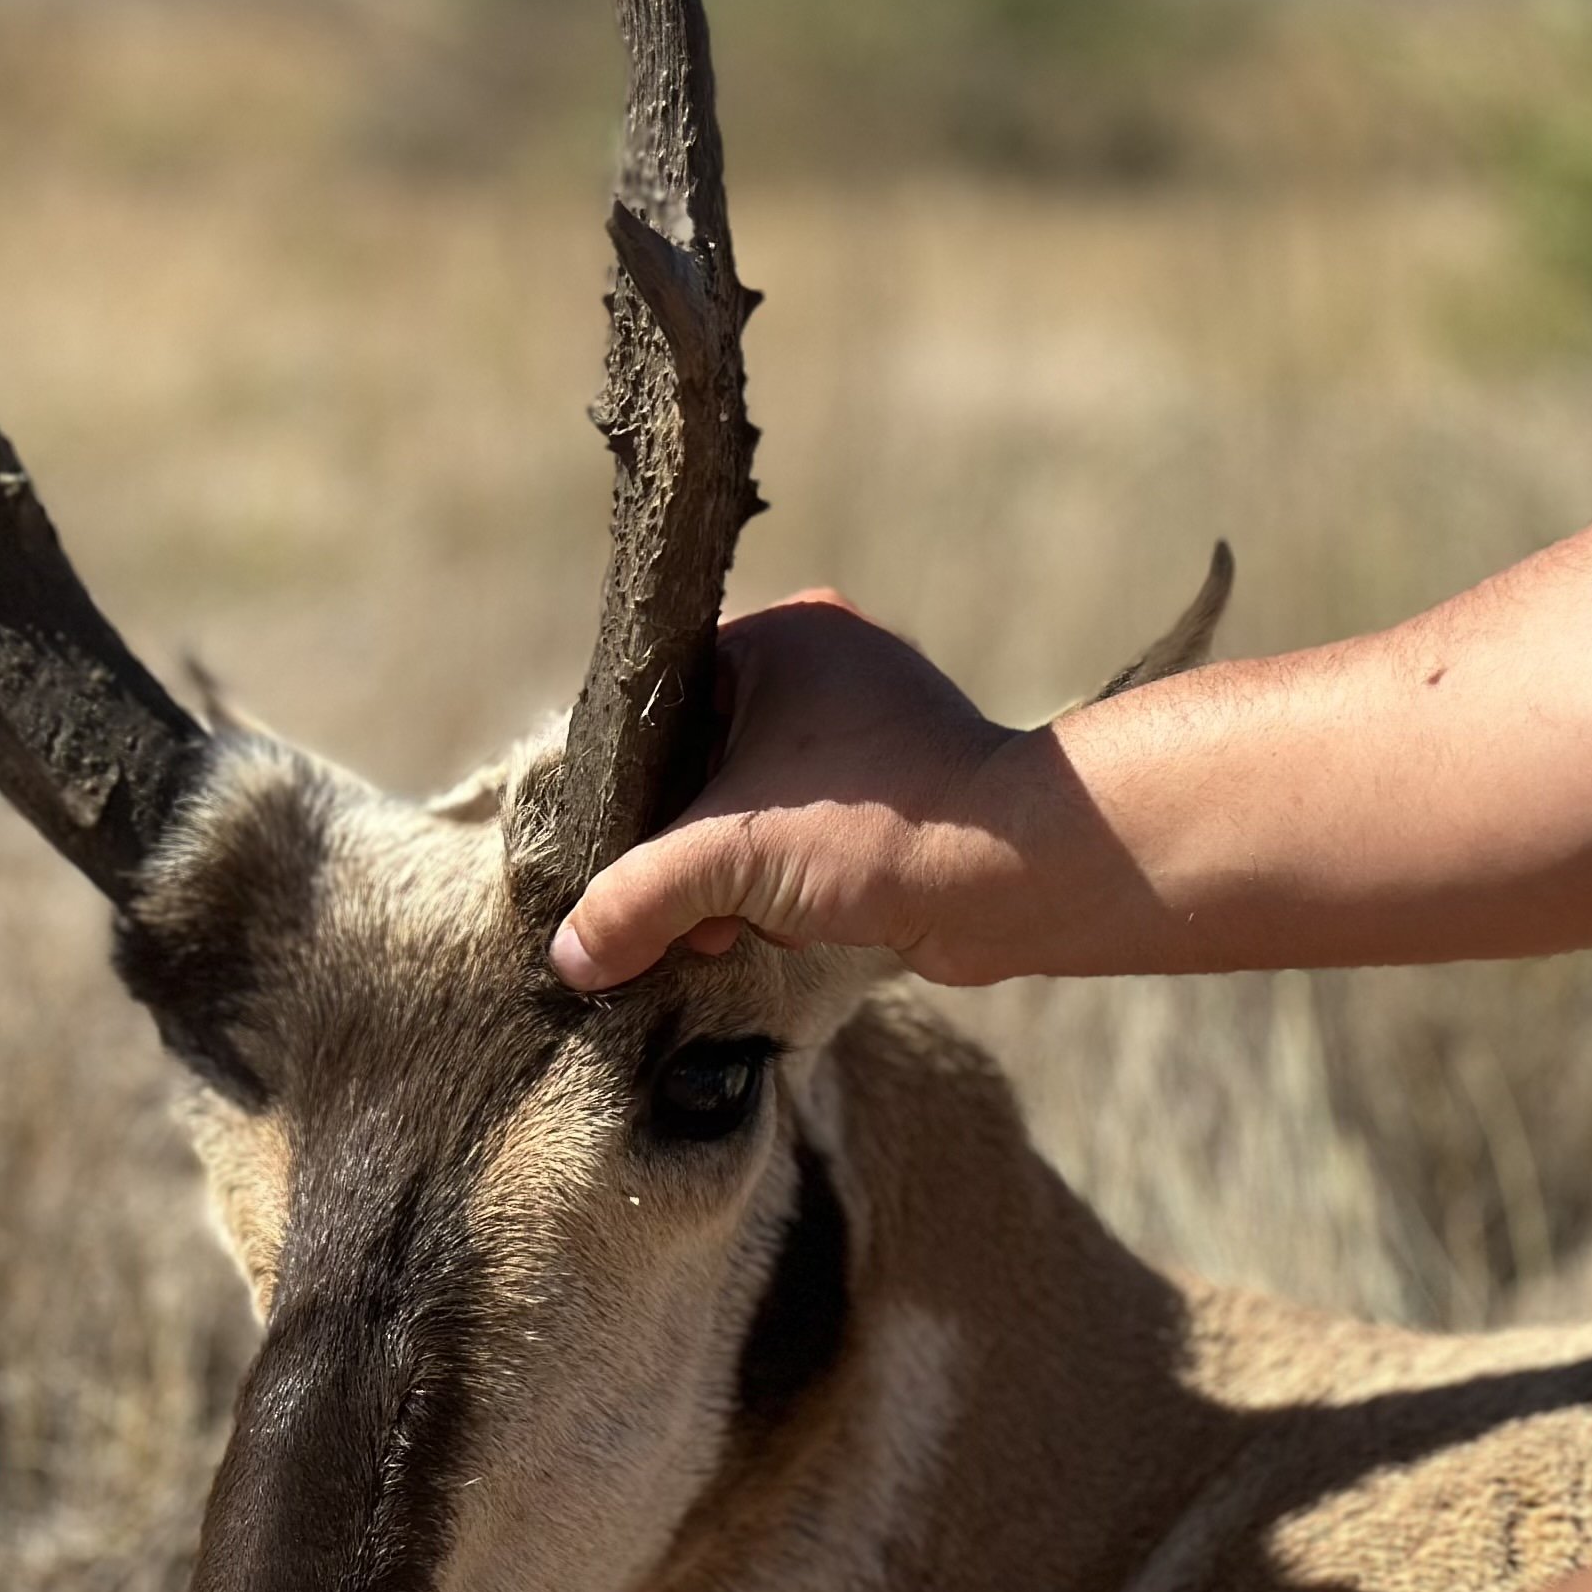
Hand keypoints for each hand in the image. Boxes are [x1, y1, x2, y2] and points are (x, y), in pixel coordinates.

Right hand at [548, 590, 1026, 989]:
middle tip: (671, 912)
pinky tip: (785, 928)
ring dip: (732, 880)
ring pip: (750, 812)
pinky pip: (803, 841)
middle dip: (683, 852)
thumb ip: (631, 900)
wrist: (1021, 876)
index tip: (611, 859)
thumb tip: (570, 955)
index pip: (657, 710)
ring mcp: (865, 731)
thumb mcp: (726, 858)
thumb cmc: (879, 828)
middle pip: (701, 768)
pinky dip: (783, 889)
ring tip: (732, 927)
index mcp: (779, 636)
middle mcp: (824, 668)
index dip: (627, 791)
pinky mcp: (896, 795)